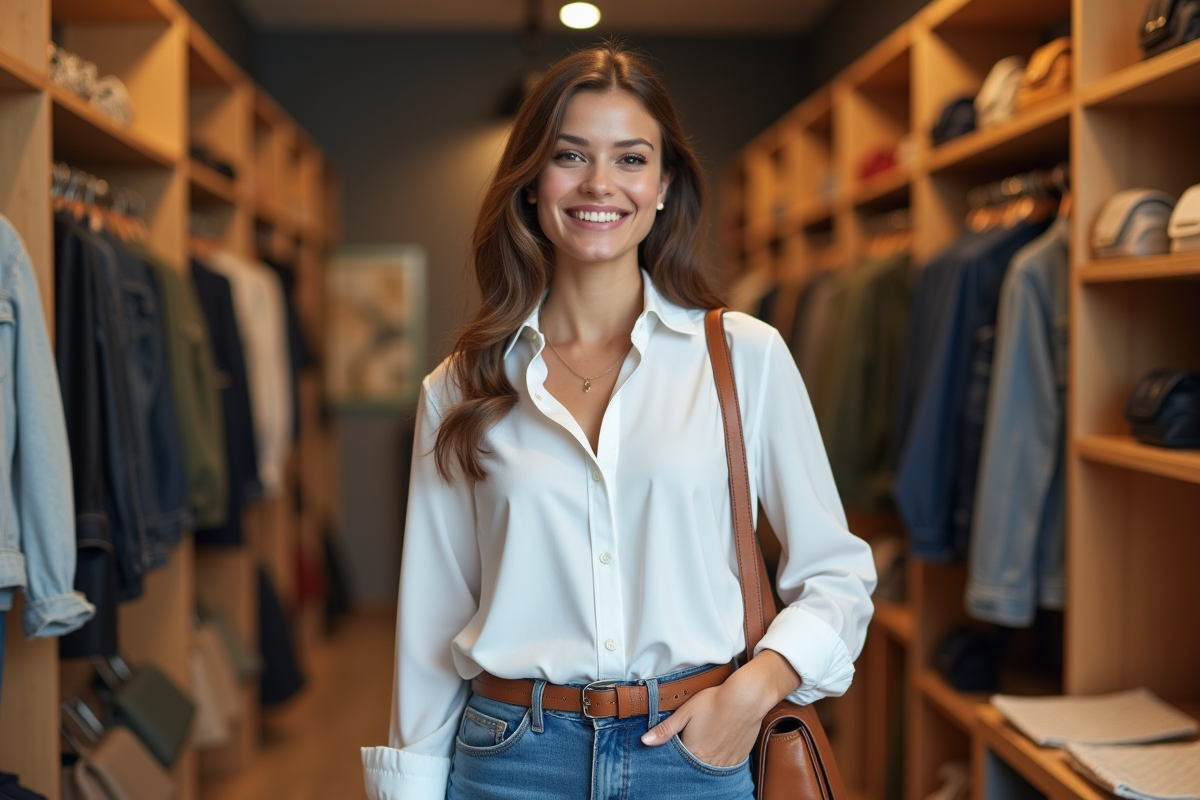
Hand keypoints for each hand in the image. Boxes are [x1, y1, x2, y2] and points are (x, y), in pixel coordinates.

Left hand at [639, 650, 800, 767]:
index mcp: (694, 751)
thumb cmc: (714, 701)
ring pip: (710, 769)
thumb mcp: (686, 711)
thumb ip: (665, 729)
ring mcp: (726, 762)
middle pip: (695, 767)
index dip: (677, 756)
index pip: (679, 762)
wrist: (746, 698)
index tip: (679, 745)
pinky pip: (726, 767)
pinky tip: (719, 747)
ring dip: (705, 761)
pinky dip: (720, 761)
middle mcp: (709, 762)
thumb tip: (645, 741)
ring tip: (706, 744)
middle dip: (691, 759)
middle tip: (694, 742)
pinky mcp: (739, 758)